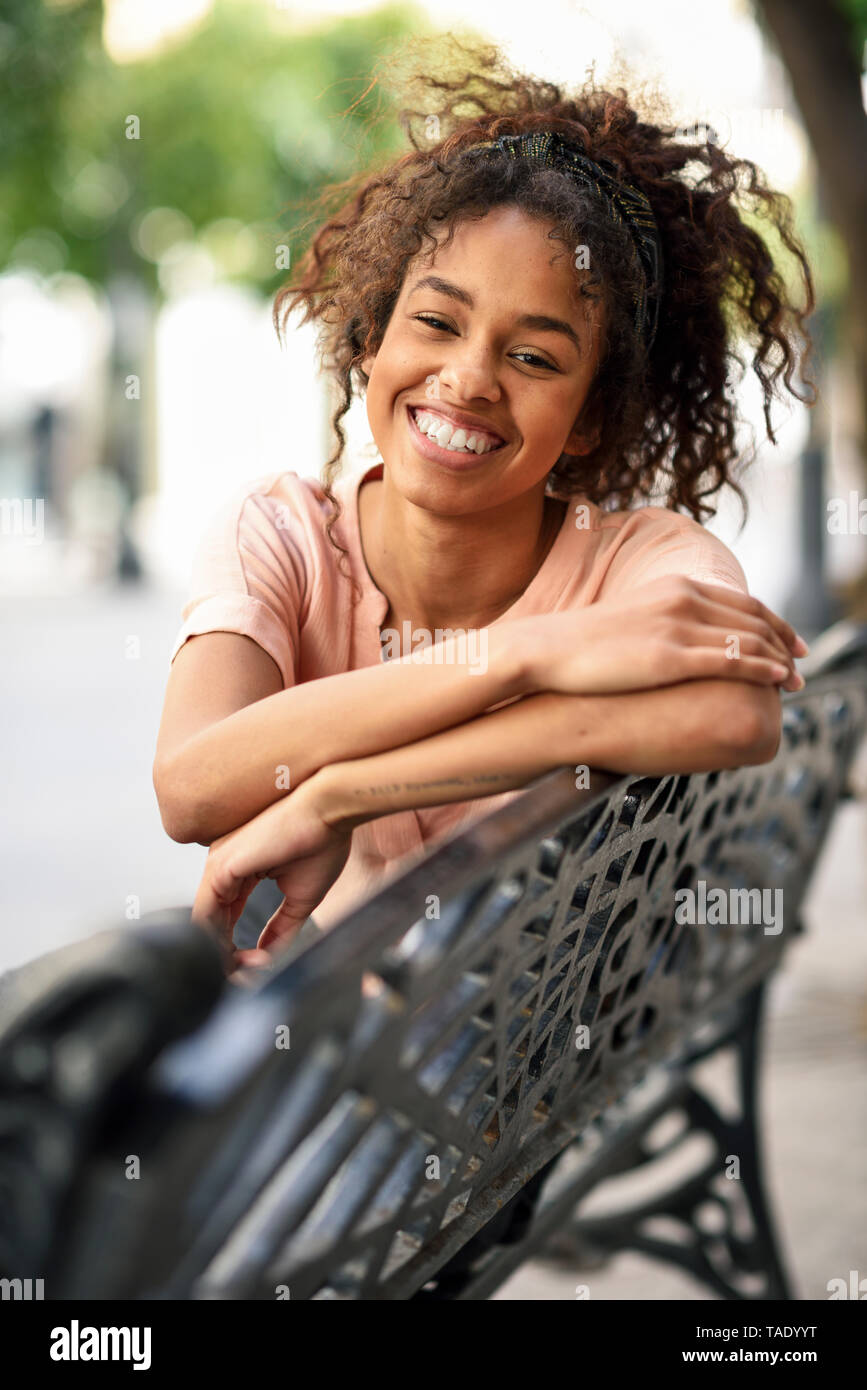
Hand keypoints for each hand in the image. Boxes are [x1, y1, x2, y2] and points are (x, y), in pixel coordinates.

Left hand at [191, 773, 352, 966]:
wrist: (330, 809)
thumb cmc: (323, 839)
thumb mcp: (301, 896)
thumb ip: (282, 928)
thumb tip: (268, 955)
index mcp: (239, 867)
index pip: (225, 916)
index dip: (237, 948)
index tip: (262, 965)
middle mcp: (221, 865)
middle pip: (210, 923)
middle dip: (226, 957)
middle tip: (249, 978)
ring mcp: (217, 864)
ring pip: (203, 923)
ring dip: (222, 955)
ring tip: (246, 974)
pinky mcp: (221, 867)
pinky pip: (205, 916)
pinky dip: (218, 943)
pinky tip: (240, 958)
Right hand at [526, 577, 806, 696]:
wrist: (546, 649)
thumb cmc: (583, 642)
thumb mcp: (632, 618)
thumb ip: (663, 620)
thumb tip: (679, 640)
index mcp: (675, 587)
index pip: (742, 601)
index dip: (774, 621)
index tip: (791, 639)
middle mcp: (684, 600)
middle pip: (754, 618)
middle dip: (785, 640)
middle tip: (804, 661)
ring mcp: (679, 628)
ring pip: (749, 639)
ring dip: (781, 658)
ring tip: (796, 679)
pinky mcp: (671, 658)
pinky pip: (732, 661)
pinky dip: (763, 669)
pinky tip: (779, 679)